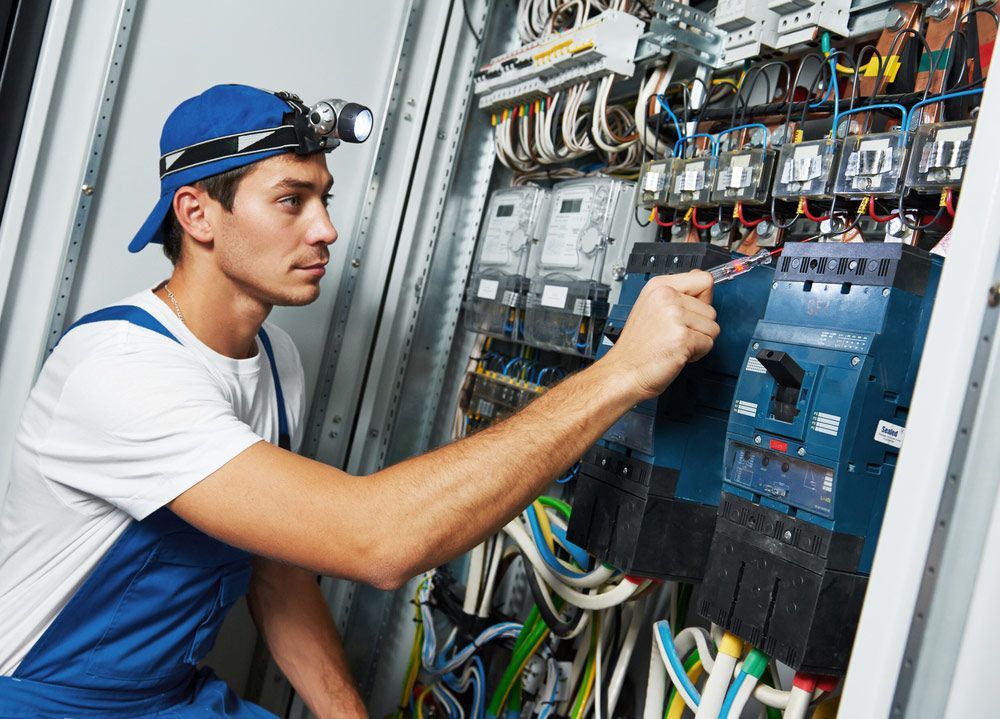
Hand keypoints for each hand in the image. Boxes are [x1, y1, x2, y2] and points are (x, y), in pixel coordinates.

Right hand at [602, 269, 718, 400]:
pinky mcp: (682, 338)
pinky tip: (677, 353)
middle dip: (699, 326)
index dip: (704, 299)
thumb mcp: (651, 306)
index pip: (704, 280)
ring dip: (699, 341)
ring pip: (712, 328)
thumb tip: (704, 280)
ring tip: (675, 344)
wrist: (624, 371)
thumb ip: (679, 293)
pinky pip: (709, 344)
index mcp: (659, 286)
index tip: (691, 311)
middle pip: (711, 309)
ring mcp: (674, 317)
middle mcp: (666, 297)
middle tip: (674, 334)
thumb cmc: (637, 345)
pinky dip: (697, 353)